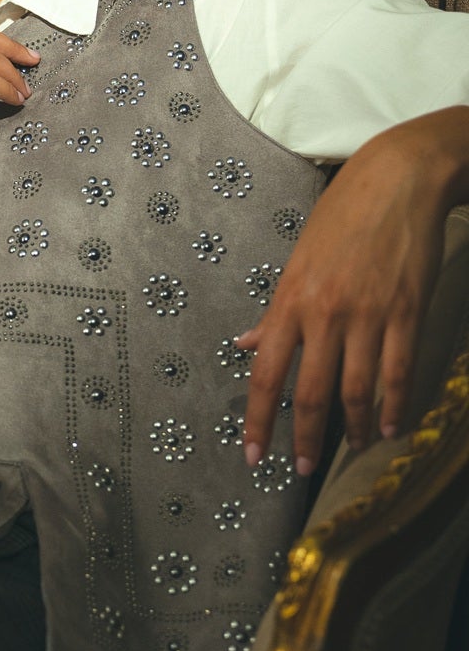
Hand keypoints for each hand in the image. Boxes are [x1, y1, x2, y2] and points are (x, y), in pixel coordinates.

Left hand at [241, 108, 468, 475]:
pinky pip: (398, 371)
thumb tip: (246, 343)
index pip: (265, 374)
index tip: (253, 455)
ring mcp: (367, 315)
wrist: (396, 180)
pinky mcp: (406, 312)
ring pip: (357, 390)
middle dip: (304, 438)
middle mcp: (324, 313)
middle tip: (302, 469)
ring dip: (355, 428)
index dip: (257, 420)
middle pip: (309, 393)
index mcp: (290, 301)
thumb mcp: (296, 260)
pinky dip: (396, 405)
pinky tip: (393, 426)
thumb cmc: (341, 217)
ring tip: (355, 448)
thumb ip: (275, 312)